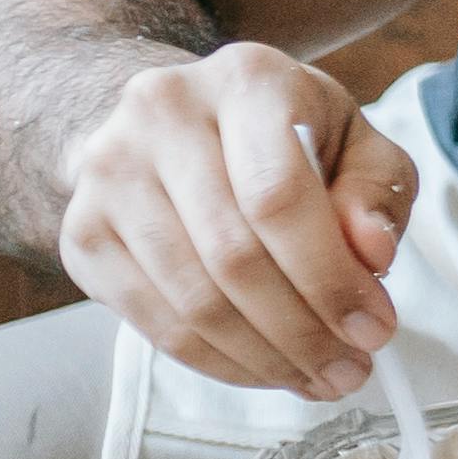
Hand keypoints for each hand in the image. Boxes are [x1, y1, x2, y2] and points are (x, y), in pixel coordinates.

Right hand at [55, 43, 413, 396]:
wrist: (175, 127)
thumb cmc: (285, 139)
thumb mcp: (354, 143)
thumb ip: (375, 191)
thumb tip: (372, 253)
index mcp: (245, 80)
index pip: (279, 195)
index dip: (329, 276)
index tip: (375, 329)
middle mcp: (162, 114)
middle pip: (233, 254)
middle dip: (303, 330)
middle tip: (351, 372)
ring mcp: (109, 173)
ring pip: (191, 297)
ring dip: (263, 357)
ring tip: (316, 378)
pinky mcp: (82, 231)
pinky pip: (151, 320)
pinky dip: (216, 361)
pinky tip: (262, 370)